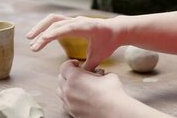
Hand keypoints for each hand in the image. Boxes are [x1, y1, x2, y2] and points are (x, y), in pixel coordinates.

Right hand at [26, 14, 126, 70]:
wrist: (116, 30)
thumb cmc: (109, 42)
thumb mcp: (100, 56)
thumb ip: (88, 67)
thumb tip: (77, 79)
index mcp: (87, 27)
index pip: (66, 28)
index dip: (53, 34)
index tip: (41, 41)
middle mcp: (79, 21)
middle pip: (56, 21)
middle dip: (42, 33)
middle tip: (32, 46)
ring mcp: (75, 20)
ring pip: (53, 19)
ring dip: (41, 27)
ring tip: (30, 38)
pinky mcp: (72, 21)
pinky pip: (57, 21)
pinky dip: (47, 27)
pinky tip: (41, 36)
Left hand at [57, 60, 176, 117]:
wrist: (115, 113)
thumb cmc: (112, 92)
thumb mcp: (109, 77)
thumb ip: (101, 73)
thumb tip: (102, 72)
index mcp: (74, 76)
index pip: (66, 65)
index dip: (73, 63)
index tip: (80, 64)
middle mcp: (67, 90)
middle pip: (61, 78)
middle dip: (70, 75)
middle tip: (81, 75)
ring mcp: (68, 103)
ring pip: (62, 91)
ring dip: (70, 87)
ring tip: (84, 87)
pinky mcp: (72, 113)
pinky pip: (67, 103)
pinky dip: (72, 98)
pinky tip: (86, 98)